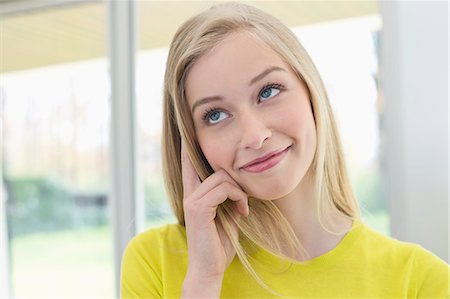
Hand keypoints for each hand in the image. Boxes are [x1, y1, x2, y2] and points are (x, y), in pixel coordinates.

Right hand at [181, 141, 248, 281]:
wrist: (211, 267)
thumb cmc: (219, 242)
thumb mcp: (226, 213)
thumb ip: (227, 195)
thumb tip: (239, 183)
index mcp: (194, 193)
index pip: (189, 163)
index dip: (188, 146)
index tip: (187, 129)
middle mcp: (189, 193)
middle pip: (211, 164)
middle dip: (231, 171)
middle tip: (243, 194)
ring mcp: (192, 199)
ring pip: (222, 176)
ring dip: (240, 191)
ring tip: (244, 207)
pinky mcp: (198, 207)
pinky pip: (224, 189)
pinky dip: (238, 198)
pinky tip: (242, 212)